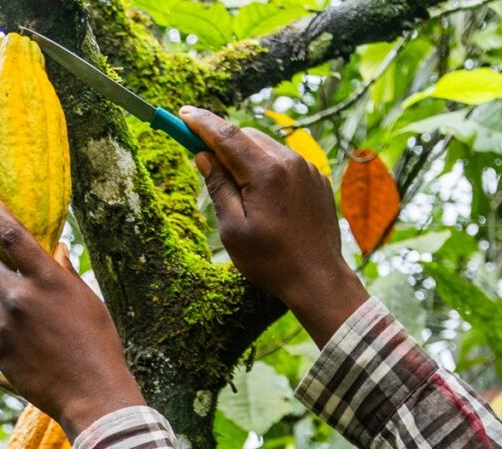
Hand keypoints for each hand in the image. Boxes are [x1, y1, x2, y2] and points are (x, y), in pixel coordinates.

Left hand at [0, 197, 144, 440]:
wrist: (91, 394)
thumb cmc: (98, 345)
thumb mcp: (88, 302)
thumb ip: (65, 274)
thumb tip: (57, 250)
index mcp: (48, 279)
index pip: (12, 234)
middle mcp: (21, 297)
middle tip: (1, 277)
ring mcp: (5, 325)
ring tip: (5, 308)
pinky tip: (5, 333)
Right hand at [180, 107, 370, 346]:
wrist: (318, 279)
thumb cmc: (272, 261)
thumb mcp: (233, 230)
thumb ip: (218, 187)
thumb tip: (204, 157)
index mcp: (266, 173)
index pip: (226, 135)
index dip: (201, 123)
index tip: (182, 115)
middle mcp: (290, 161)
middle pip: (247, 136)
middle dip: (223, 142)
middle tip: (203, 158)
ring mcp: (307, 169)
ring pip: (267, 147)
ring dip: (246, 157)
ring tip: (238, 190)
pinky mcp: (316, 179)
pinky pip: (285, 163)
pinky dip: (268, 169)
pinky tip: (264, 199)